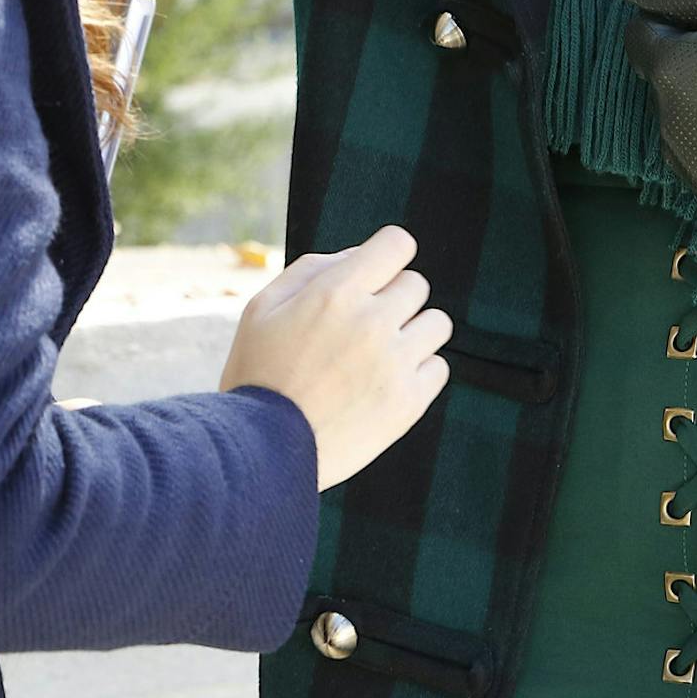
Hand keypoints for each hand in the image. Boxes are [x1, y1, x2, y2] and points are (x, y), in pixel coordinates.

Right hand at [219, 225, 452, 490]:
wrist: (261, 453)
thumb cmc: (257, 373)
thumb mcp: (263, 307)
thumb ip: (313, 269)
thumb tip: (360, 255)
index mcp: (335, 292)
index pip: (397, 244)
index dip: (387, 254)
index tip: (377, 274)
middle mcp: (371, 322)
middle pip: (416, 285)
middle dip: (392, 298)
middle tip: (362, 326)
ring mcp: (394, 364)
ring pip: (437, 324)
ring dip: (413, 332)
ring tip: (380, 355)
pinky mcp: (408, 403)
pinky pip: (439, 367)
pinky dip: (419, 371)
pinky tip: (387, 383)